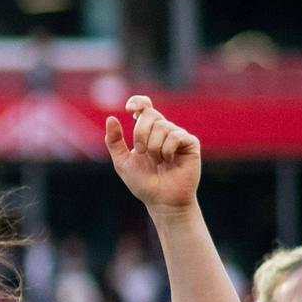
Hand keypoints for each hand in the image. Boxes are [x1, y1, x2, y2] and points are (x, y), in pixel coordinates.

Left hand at [105, 96, 201, 212]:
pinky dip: (167, 150)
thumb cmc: (143, 183)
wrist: (161, 200)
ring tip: (158, 161)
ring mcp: (178, 135)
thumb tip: (110, 118)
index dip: (138, 101)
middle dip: (140, 134)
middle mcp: (164, 130)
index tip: (129, 108)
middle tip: (142, 152)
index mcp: (148, 131)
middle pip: (150, 114)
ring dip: (154, 148)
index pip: (145, 106)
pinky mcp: (191, 143)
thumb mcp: (123, 162)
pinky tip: (169, 161)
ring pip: (162, 127)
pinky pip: (175, 136)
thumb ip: (114, 141)